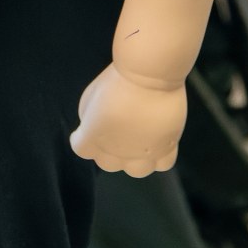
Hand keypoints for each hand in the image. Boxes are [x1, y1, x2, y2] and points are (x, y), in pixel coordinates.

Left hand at [69, 63, 186, 177]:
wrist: (148, 77)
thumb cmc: (117, 80)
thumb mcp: (91, 96)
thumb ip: (89, 117)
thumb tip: (94, 127)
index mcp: (94, 137)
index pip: (81, 149)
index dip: (82, 139)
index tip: (86, 131)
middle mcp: (116, 152)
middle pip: (107, 163)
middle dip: (107, 150)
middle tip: (113, 132)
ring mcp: (142, 153)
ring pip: (136, 170)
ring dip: (133, 159)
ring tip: (136, 142)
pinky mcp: (166, 148)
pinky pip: (162, 164)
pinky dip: (158, 156)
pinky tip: (156, 143)